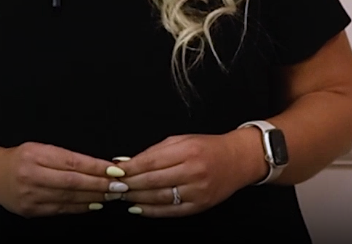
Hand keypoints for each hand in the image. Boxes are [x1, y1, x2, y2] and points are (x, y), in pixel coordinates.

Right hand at [0, 142, 119, 216]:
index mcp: (35, 155)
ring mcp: (30, 195)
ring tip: (112, 194)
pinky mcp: (31, 210)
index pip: (72, 161)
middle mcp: (32, 175)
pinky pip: (61, 209)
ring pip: (69, 198)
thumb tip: (97, 165)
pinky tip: (94, 204)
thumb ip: (65, 156)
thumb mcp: (39, 148)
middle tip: (120, 185)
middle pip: (73, 182)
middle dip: (100, 184)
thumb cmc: (20, 159)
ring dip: (94, 197)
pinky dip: (80, 207)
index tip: (115, 169)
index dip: (96, 167)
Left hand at [116, 130, 265, 216]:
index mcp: (187, 150)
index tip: (114, 170)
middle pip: (153, 181)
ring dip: (137, 198)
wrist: (238, 160)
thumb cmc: (207, 147)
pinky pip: (171, 211)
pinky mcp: (200, 205)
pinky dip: (152, 211)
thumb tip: (128, 162)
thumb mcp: (181, 140)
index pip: (151, 161)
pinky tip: (138, 208)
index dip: (130, 168)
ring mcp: (197, 190)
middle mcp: (193, 171)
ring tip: (122, 195)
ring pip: (159, 197)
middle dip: (129, 184)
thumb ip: (155, 151)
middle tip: (113, 185)